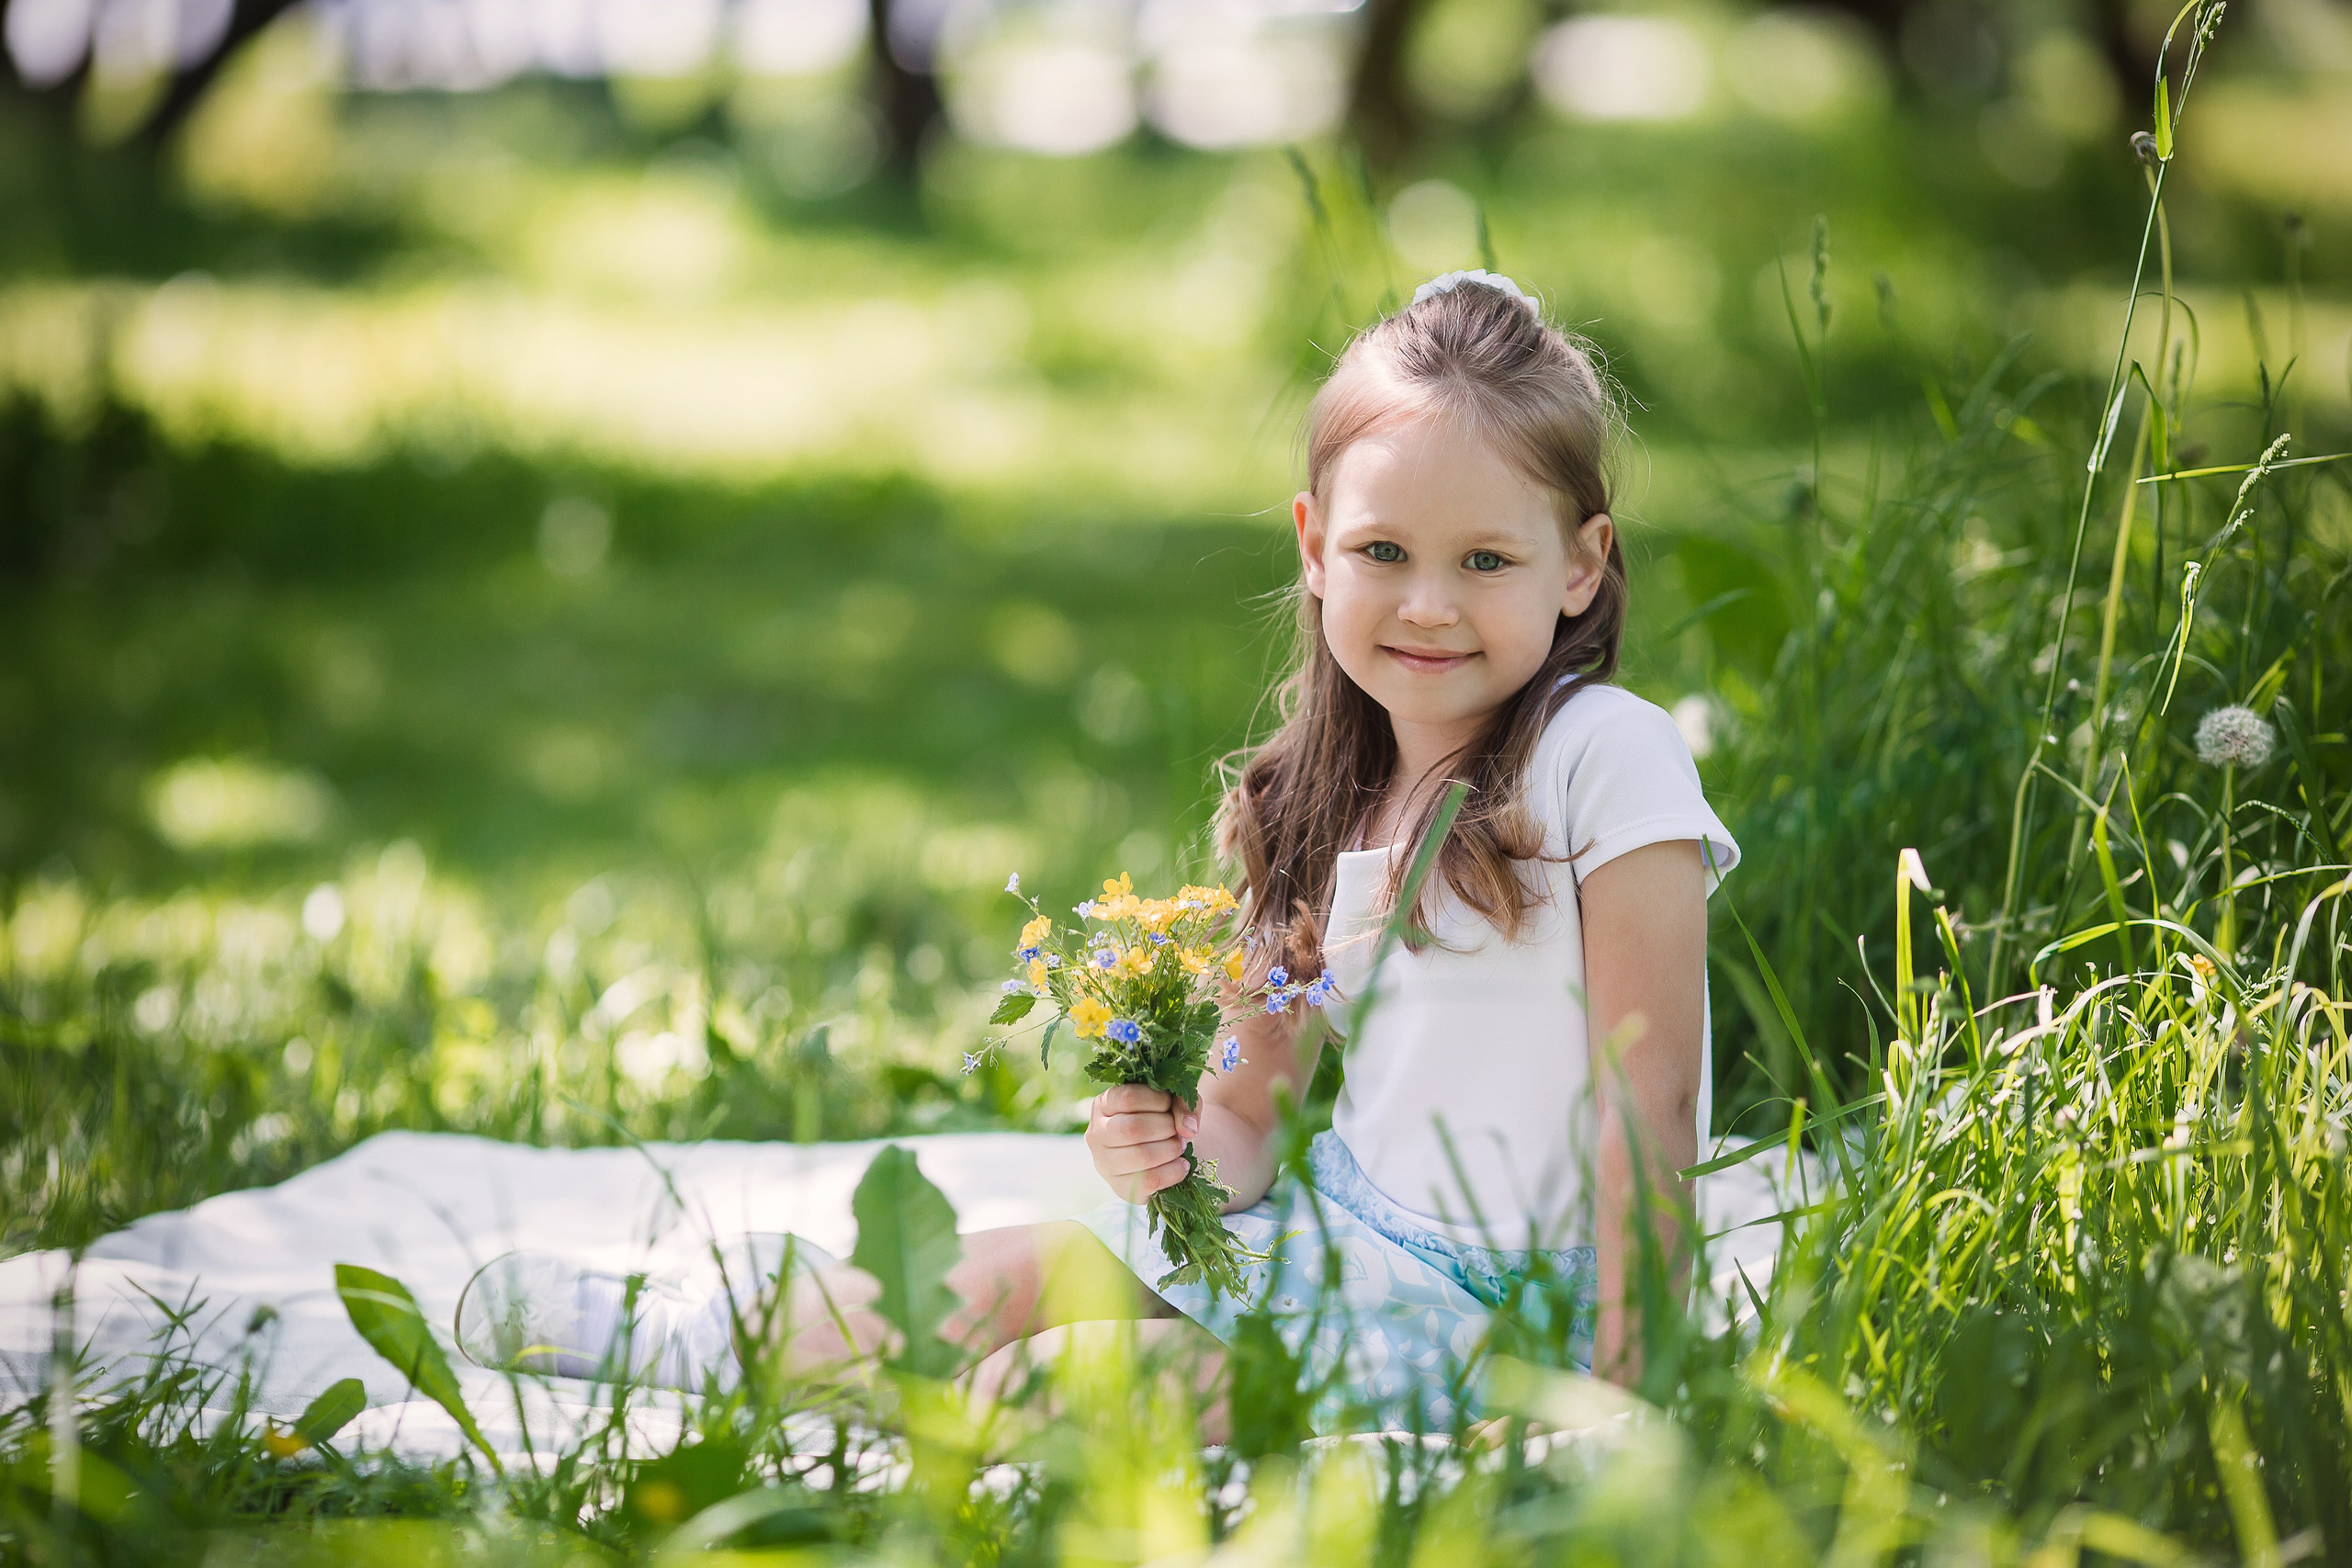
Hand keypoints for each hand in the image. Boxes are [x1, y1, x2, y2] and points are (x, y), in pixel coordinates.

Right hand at [1086, 1084, 1199, 1202]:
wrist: (1159, 1153)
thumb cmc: (1162, 1118)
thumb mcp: (1173, 1100)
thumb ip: (1182, 1103)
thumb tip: (1188, 1128)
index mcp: (1104, 1104)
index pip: (1129, 1097)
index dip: (1157, 1100)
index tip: (1169, 1105)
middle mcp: (1097, 1133)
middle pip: (1133, 1128)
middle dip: (1166, 1127)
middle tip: (1177, 1130)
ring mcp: (1105, 1163)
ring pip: (1141, 1156)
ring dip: (1171, 1149)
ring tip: (1180, 1146)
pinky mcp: (1120, 1188)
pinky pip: (1149, 1181)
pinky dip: (1174, 1172)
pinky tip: (1182, 1165)